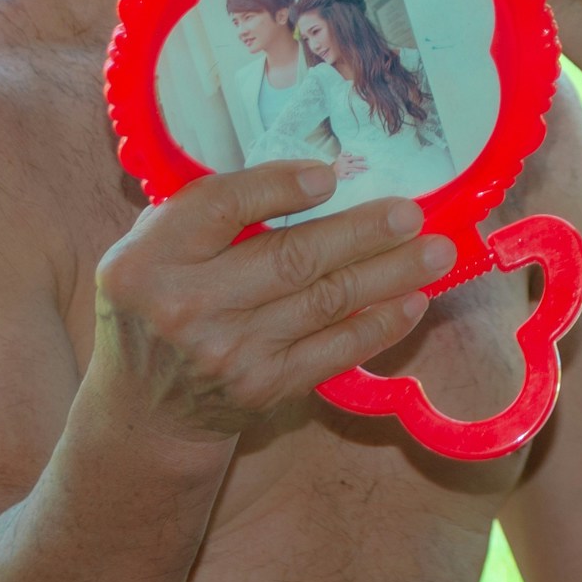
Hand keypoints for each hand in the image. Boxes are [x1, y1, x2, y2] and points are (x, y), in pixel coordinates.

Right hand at [90, 159, 453, 443]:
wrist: (146, 408)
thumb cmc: (155, 304)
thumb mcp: (148, 249)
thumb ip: (203, 210)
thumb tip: (301, 173)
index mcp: (149, 259)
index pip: (221, 208)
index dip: (278, 187)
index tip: (329, 175)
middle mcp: (187, 306)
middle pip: (290, 258)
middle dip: (361, 233)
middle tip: (411, 213)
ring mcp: (229, 353)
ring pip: (323, 302)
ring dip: (389, 274)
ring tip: (435, 250)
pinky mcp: (263, 388)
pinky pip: (333, 351)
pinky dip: (378, 325)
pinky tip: (413, 301)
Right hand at [331, 152, 368, 180]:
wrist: (329, 171)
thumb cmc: (337, 163)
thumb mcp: (340, 156)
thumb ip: (345, 153)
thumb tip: (350, 154)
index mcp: (344, 159)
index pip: (353, 158)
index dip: (359, 158)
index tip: (365, 158)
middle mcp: (344, 164)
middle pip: (354, 165)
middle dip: (362, 166)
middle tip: (369, 167)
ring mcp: (343, 170)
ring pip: (352, 170)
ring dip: (359, 170)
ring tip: (365, 171)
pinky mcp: (341, 176)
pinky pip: (346, 176)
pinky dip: (350, 176)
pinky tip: (354, 176)